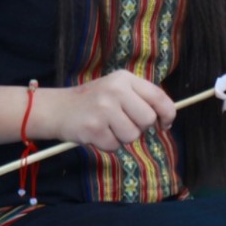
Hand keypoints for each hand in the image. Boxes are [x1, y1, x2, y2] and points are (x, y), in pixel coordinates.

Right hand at [35, 70, 175, 151]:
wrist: (57, 108)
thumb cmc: (94, 100)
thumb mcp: (118, 88)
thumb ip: (141, 98)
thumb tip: (166, 119)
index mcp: (125, 79)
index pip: (159, 97)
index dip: (168, 113)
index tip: (165, 124)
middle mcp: (116, 91)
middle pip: (147, 120)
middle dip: (140, 127)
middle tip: (124, 123)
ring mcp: (104, 109)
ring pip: (132, 135)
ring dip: (123, 137)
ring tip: (108, 127)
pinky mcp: (93, 128)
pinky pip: (115, 146)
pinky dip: (108, 144)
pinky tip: (98, 133)